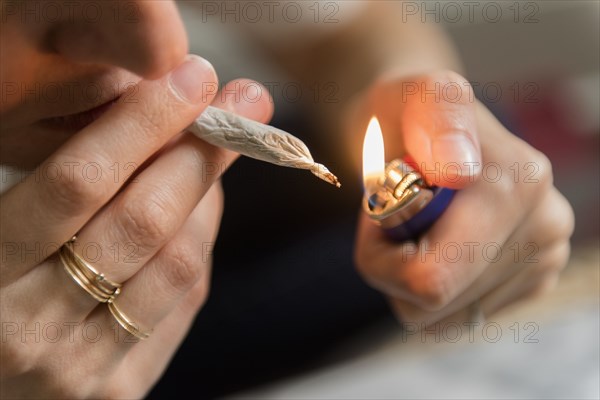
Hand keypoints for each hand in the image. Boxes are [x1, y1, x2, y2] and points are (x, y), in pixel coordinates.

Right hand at [0, 56, 272, 397]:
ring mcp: (79, 370)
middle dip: (201, 154)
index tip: (192, 82)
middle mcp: (30, 329)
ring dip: (209, 196)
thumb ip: (55, 188)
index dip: (142, 123)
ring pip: (178, 263)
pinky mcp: (119, 392)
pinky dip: (200, 244)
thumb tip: (151, 129)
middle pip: (143, 222)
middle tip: (243, 108)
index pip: (76, 182)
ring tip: (218, 155)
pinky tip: (199, 212)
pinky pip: (183, 302)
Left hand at [353, 70, 573, 326]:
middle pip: (435, 305)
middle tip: (395, 215)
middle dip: (395, 266)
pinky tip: (439, 244)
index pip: (430, 281)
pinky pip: (457, 318)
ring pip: (443, 318)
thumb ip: (435, 117)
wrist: (423, 124)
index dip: (383, 256)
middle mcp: (547, 226)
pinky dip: (432, 288)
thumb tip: (459, 171)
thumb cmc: (407, 112)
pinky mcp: (530, 282)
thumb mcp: (410, 96)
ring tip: (418, 224)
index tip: (379, 211)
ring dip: (410, 277)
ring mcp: (543, 259)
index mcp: (520, 186)